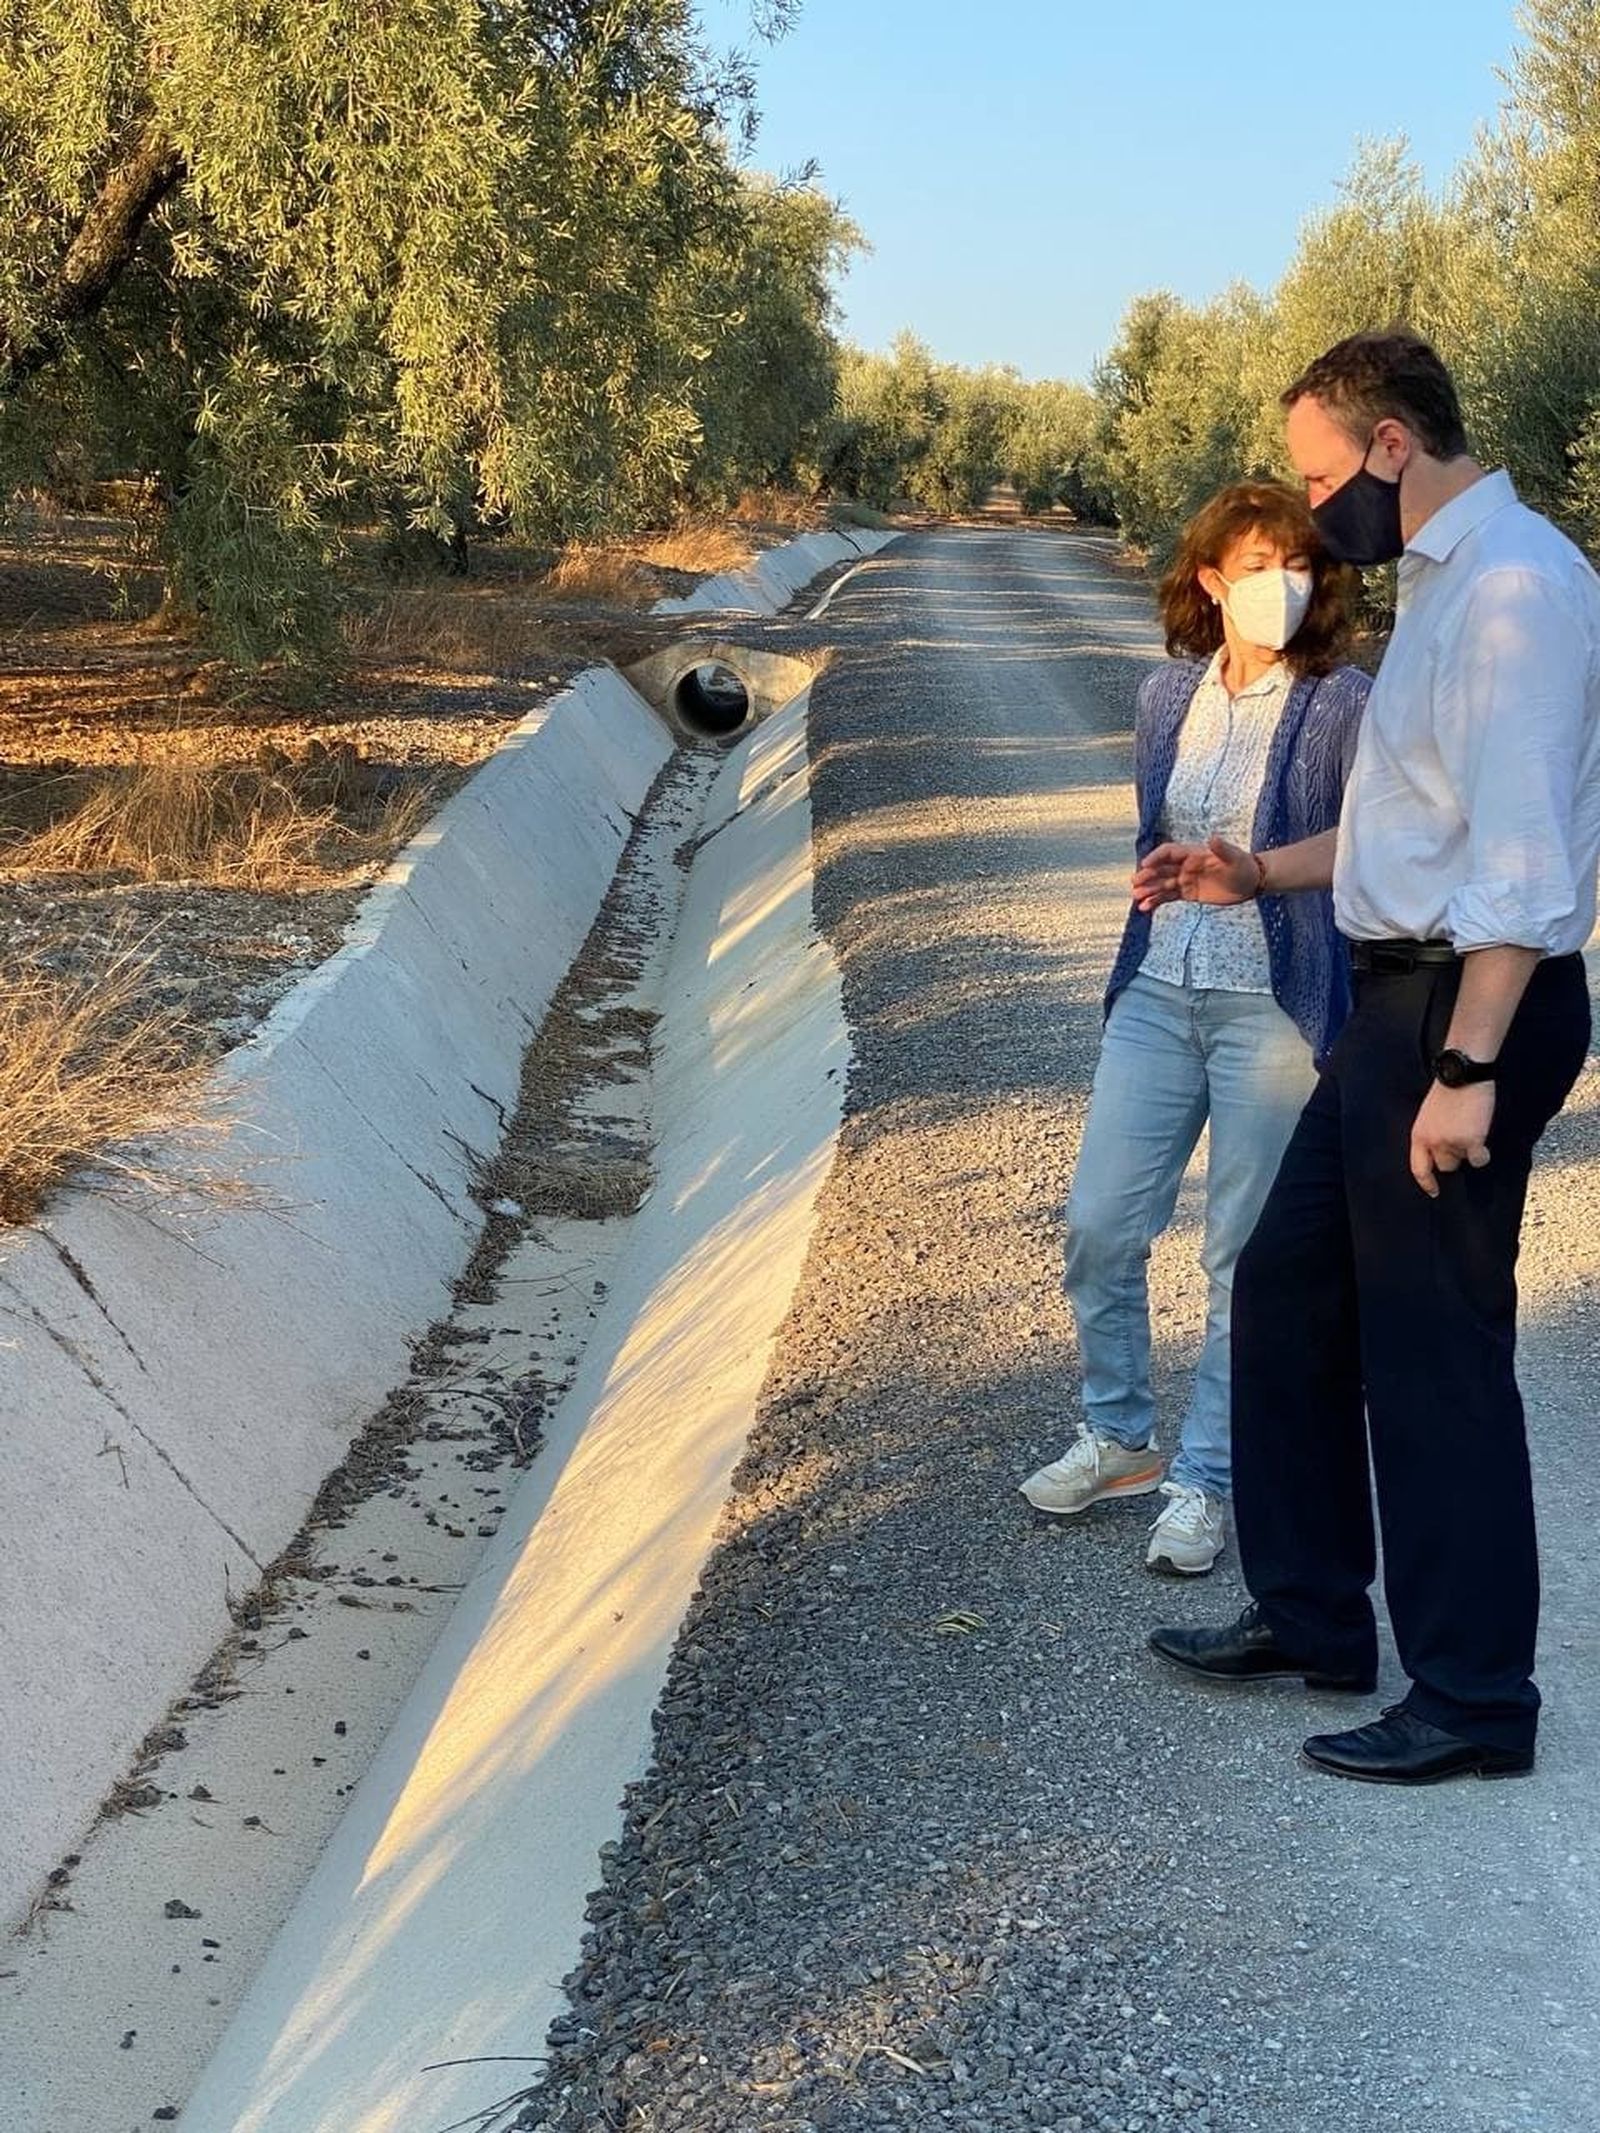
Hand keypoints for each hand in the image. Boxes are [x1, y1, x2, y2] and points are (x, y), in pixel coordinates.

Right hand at [1132, 835, 1258, 911]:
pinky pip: (1168, 897)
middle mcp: (1186, 865)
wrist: (1250, 882)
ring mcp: (1185, 879)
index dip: (1156, 857)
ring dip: (1148, 890)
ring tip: (1136, 898)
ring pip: (1162, 884)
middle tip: (1135, 884)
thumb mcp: (1234, 858)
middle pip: (1161, 869)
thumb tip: (1212, 838)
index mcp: (1193, 854)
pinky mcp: (1188, 893)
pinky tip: (1145, 908)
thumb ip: (1222, 849)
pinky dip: (1156, 901)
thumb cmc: (1243, 866)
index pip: (1169, 852)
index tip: (1145, 865)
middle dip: (1147, 875)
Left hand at [1410, 1081, 1494, 1197]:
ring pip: (1463, 1162)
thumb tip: (1440, 1151)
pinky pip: (1479, 1159)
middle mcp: (1433, 1143)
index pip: (1418, 1168)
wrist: (1462, 1073)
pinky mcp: (1471, 1141)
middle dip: (1454, 1157)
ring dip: (1468, 1152)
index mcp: (1418, 1135)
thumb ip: (1432, 1133)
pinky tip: (1483, 1143)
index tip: (1434, 1191)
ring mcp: (1451, 1143)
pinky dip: (1483, 1154)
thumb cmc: (1448, 1089)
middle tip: (1462, 1139)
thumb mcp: (1429, 1114)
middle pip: (1445, 1167)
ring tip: (1472, 1131)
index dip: (1426, 1182)